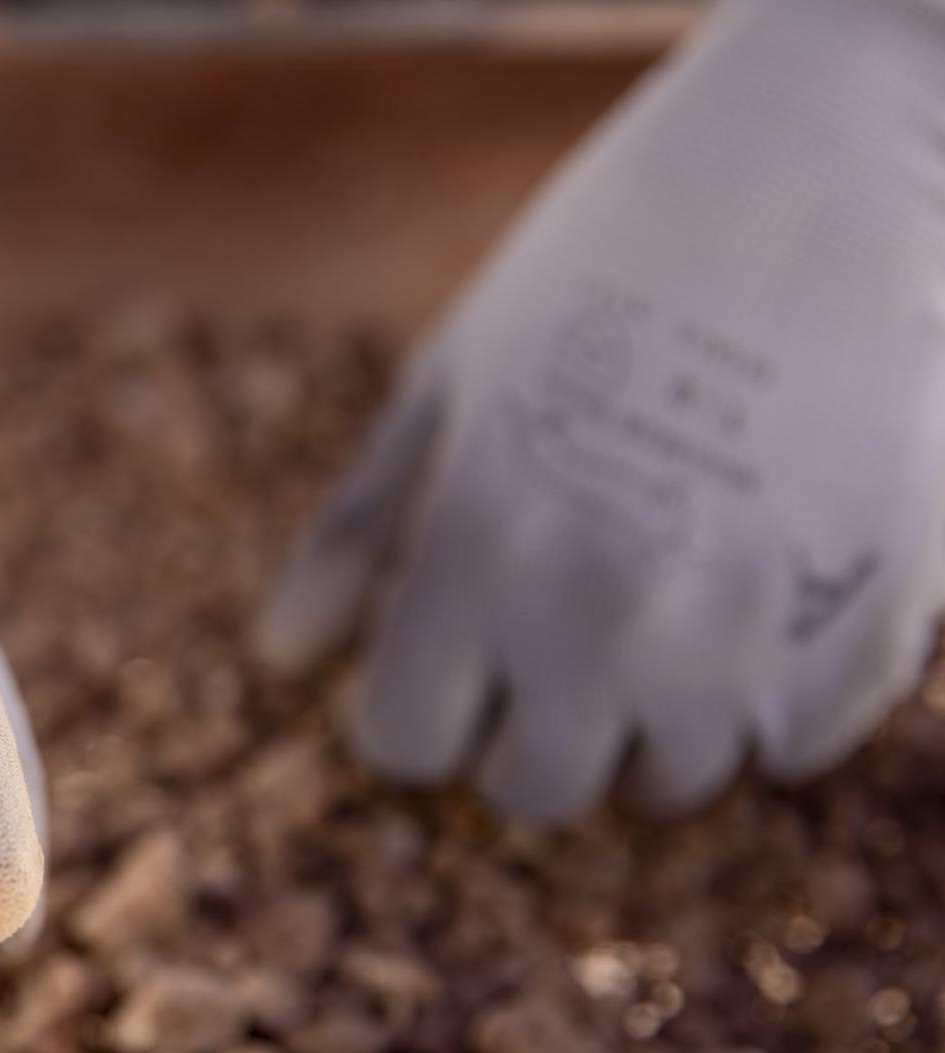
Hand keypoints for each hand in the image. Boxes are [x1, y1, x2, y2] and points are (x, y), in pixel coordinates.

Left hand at [261, 0, 944, 821]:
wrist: (821, 173)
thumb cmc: (600, 273)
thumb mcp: (444, 386)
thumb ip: (358, 533)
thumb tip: (282, 659)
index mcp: (473, 557)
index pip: (406, 743)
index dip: (420, 704)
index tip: (450, 667)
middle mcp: (596, 622)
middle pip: (536, 787)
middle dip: (532, 726)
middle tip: (561, 635)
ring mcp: (739, 638)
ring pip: (672, 779)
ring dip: (653, 718)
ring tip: (668, 596)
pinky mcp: (861, 634)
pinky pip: (794, 745)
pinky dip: (773, 695)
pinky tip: (765, 585)